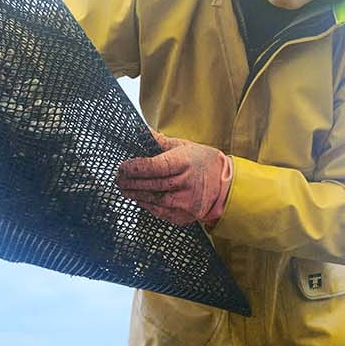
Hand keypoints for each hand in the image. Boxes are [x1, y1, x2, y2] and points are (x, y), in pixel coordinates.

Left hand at [116, 132, 232, 225]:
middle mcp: (186, 182)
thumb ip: (160, 142)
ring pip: (155, 200)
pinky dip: (149, 207)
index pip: (155, 166)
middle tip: (118, 180)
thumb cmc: (202, 162)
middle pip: (152, 184)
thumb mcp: (184, 146)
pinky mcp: (187, 215)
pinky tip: (140, 201)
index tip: (122, 167)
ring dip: (137, 196)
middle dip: (131, 183)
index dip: (135, 168)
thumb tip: (140, 130)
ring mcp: (187, 201)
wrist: (225, 184)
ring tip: (124, 191)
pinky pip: (163, 212)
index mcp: (184, 162)